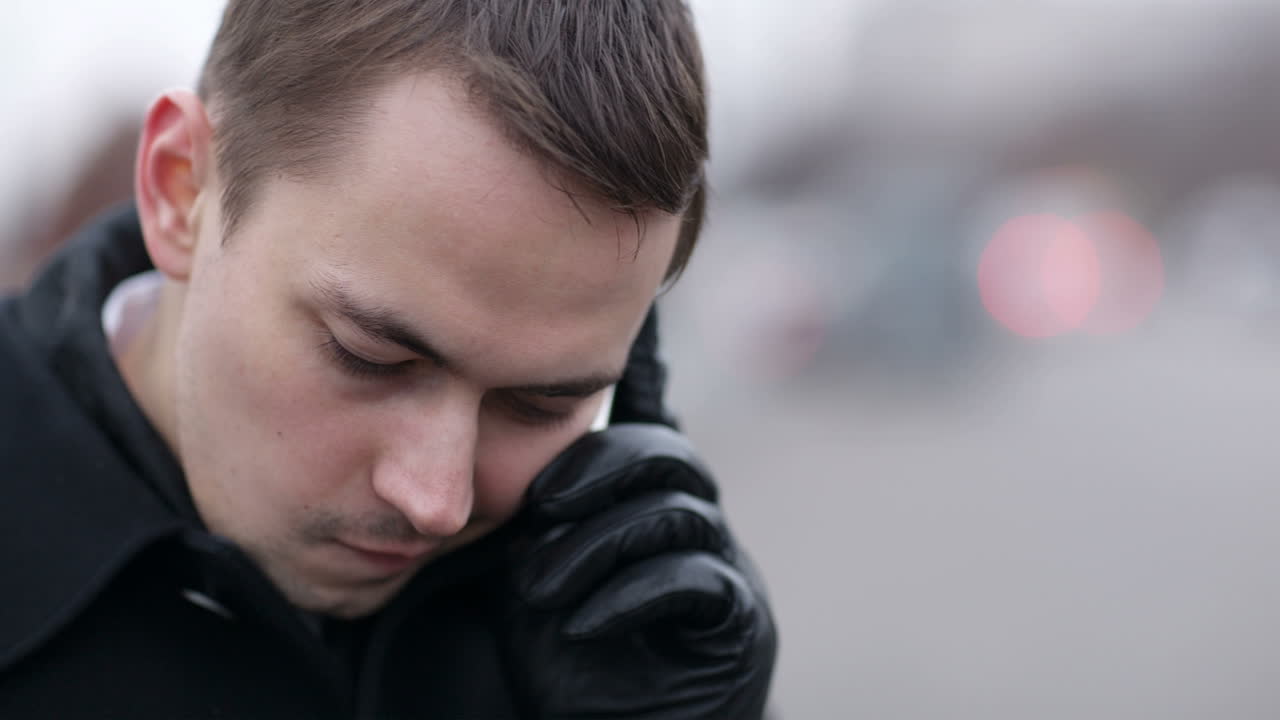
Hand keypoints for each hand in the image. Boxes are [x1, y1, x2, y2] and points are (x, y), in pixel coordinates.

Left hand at [500, 423, 776, 719]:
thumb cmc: (569, 672)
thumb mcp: (535, 588)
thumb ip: (539, 528)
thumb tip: (523, 465)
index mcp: (650, 507)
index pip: (647, 432)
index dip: (629, 396)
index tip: (607, 362)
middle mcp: (698, 527)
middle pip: (669, 454)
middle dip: (599, 469)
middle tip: (542, 508)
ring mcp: (726, 571)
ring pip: (679, 510)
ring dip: (599, 544)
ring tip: (540, 589)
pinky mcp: (739, 624)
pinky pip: (694, 578)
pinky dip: (630, 595)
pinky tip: (583, 624)